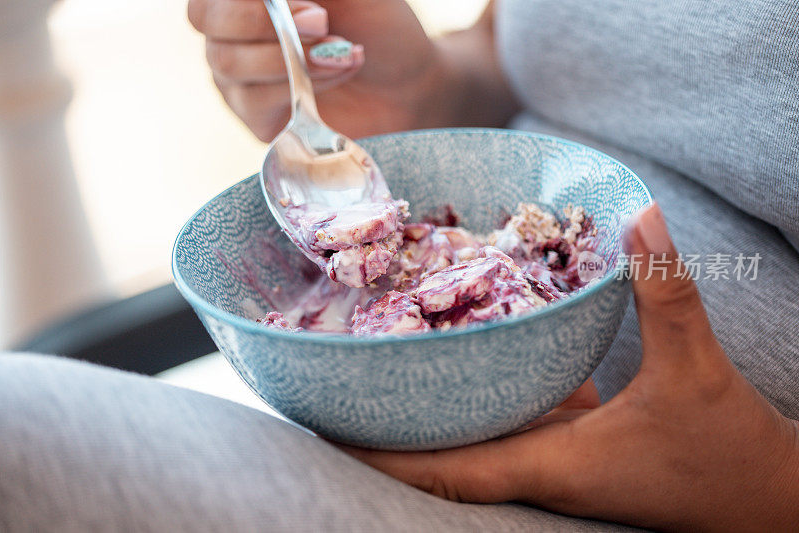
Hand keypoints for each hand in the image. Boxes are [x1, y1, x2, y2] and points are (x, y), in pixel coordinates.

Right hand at [187, 0, 505, 140]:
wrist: (409, 80)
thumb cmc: (376, 22)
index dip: (250, 2)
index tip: (314, 7)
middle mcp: (230, 31)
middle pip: (207, 20)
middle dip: (268, 23)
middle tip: (325, 24)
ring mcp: (238, 76)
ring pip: (228, 63)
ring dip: (294, 56)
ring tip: (342, 54)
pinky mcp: (258, 117)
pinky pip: (254, 101)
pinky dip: (300, 88)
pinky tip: (337, 76)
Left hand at [342, 204, 798, 530]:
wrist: (766, 501)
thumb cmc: (730, 455)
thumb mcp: (698, 369)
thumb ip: (666, 293)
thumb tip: (643, 217)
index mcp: (549, 463)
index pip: (443, 469)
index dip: (381, 455)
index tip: (326, 431)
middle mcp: (537, 465)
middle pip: (439, 454)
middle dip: (385, 429)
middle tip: (332, 388)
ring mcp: (554, 456)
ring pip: (473, 432)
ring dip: (430, 408)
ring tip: (384, 367)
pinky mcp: (574, 441)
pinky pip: (513, 413)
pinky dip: (485, 388)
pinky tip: (474, 349)